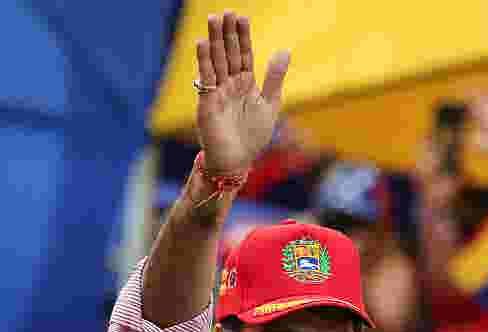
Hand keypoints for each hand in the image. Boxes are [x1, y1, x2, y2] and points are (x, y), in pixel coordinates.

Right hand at [195, 12, 289, 174]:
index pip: (244, 54)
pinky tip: (203, 44)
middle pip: (228, 53)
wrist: (238, 161)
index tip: (241, 17)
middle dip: (227, 33)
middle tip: (225, 12)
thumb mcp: (270, 104)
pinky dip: (204, 62)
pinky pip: (206, 79)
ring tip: (213, 20)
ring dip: (214, 41)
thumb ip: (275, 78)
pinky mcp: (207, 102)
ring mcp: (217, 92)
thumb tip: (285, 50)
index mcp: (246, 83)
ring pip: (216, 61)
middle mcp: (230, 84)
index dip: (242, 36)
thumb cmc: (253, 137)